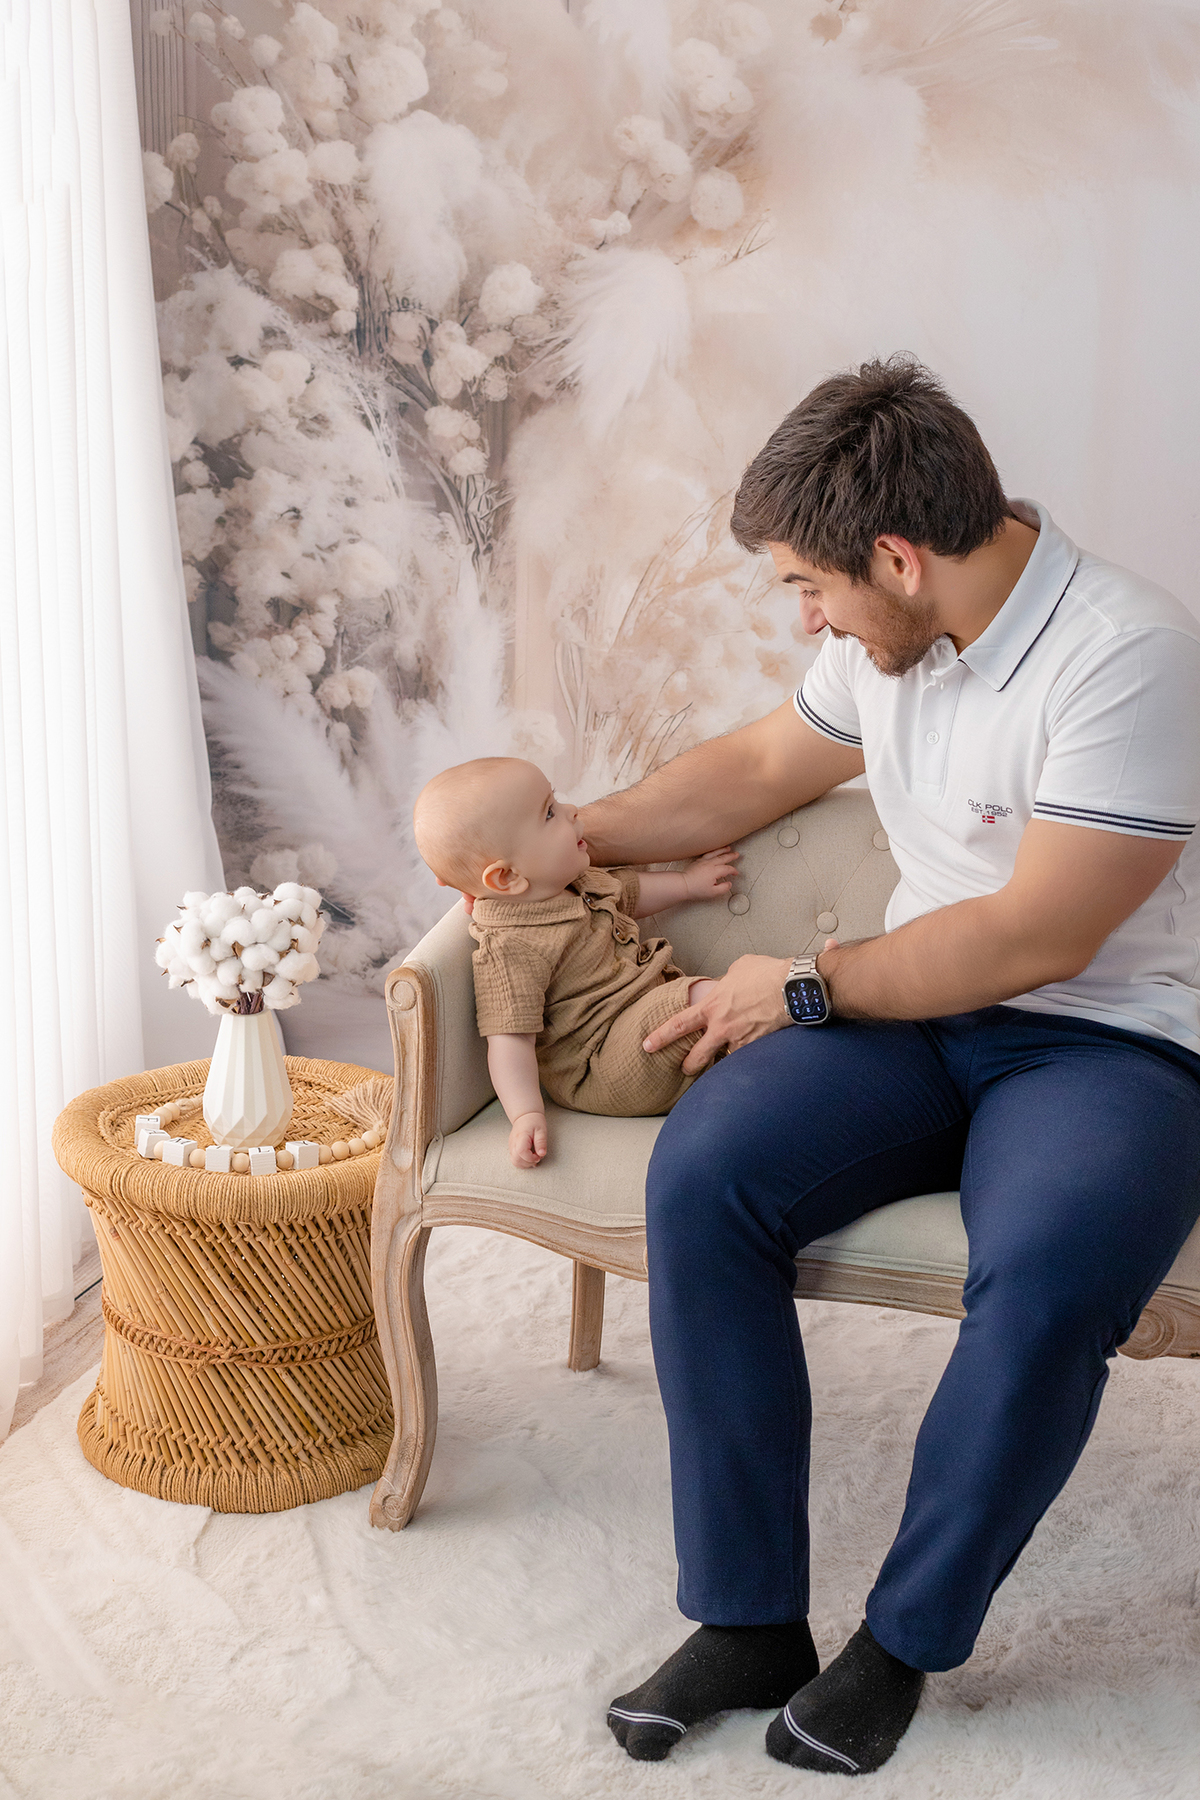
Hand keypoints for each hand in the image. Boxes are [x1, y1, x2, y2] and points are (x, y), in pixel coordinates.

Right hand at [509, 1110, 547, 1167]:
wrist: (525, 1116)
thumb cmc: (533, 1121)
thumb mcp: (541, 1130)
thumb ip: (541, 1142)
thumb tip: (541, 1154)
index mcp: (521, 1137)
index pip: (521, 1152)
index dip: (531, 1158)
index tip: (538, 1155)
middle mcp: (514, 1143)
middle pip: (516, 1160)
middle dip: (528, 1163)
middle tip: (537, 1157)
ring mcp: (511, 1146)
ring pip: (514, 1162)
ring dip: (525, 1164)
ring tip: (533, 1158)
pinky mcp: (512, 1148)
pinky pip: (515, 1159)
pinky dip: (523, 1162)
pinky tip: (530, 1158)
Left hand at [643, 953, 791, 1074]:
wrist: (792, 987)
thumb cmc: (767, 973)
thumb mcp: (738, 969)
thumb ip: (725, 981)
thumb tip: (725, 984)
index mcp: (712, 1005)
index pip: (677, 1024)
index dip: (660, 1037)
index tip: (648, 1045)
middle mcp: (722, 1027)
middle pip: (696, 1056)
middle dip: (688, 1065)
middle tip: (684, 1068)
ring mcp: (740, 1040)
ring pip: (722, 1062)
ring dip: (721, 1063)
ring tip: (723, 1063)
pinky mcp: (758, 1048)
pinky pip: (746, 1059)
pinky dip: (745, 1060)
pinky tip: (748, 1059)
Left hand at [682, 846, 739, 901]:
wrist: (683, 884)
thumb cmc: (696, 889)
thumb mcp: (713, 893)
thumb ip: (723, 888)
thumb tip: (729, 883)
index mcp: (714, 871)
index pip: (727, 869)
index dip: (733, 871)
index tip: (736, 873)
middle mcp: (710, 864)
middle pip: (723, 858)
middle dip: (731, 856)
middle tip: (737, 854)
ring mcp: (703, 861)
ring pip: (715, 853)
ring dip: (722, 850)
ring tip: (728, 848)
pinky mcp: (697, 861)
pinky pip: (707, 853)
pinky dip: (713, 851)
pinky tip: (714, 851)